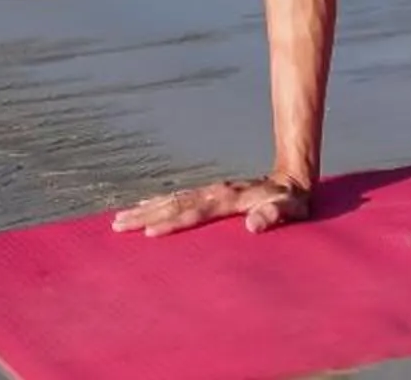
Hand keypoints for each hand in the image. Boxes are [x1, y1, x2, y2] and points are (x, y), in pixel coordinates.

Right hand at [110, 175, 310, 237]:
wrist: (293, 177)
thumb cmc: (292, 200)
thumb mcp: (290, 208)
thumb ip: (274, 214)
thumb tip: (253, 225)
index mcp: (229, 198)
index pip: (195, 212)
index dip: (172, 223)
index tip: (148, 234)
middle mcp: (215, 192)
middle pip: (174, 203)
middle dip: (145, 215)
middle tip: (117, 225)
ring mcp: (211, 191)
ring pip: (172, 198)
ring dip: (146, 208)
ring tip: (119, 218)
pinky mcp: (210, 194)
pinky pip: (178, 197)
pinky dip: (158, 202)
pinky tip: (144, 207)